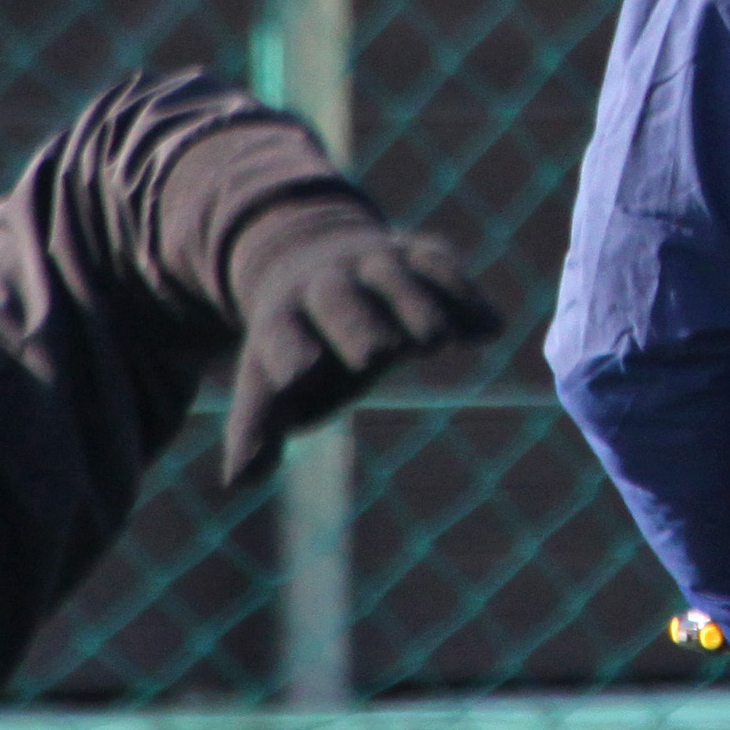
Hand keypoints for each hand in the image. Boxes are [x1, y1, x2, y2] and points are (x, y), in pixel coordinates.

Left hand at [219, 199, 501, 481]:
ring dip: (415, 306)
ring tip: (440, 342)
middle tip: (377, 355)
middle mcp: (326, 284)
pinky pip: (442, 266)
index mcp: (282, 318)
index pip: (281, 334)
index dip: (290, 351)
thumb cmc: (295, 339)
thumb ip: (257, 428)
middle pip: (340, 301)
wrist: (305, 248)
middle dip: (357, 325)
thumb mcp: (266, 381)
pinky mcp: (418, 252)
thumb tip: (240, 481)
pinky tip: (489, 330)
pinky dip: (465, 296)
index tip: (303, 373)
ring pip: (394, 276)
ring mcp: (374, 263)